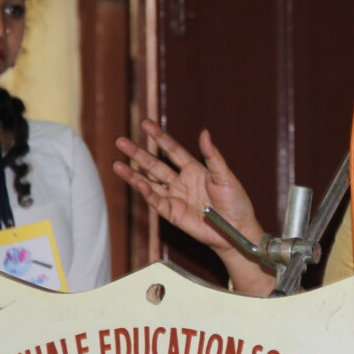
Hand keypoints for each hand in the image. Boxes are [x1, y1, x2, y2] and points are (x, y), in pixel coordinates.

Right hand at [113, 120, 273, 294]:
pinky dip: (146, 192)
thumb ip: (213, 156)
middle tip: (120, 141)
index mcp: (194, 169)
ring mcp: (175, 197)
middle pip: (155, 164)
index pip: (172, 150)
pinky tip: (137, 182)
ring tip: (116, 164)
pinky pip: (156, 201)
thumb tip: (204, 132)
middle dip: (138, 153)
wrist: (237, 229)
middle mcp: (181, 181)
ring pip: (149, 183)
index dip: (159, 137)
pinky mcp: (173, 213)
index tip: (146, 124)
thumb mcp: (225, 176)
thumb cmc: (236, 202)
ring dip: (133, 174)